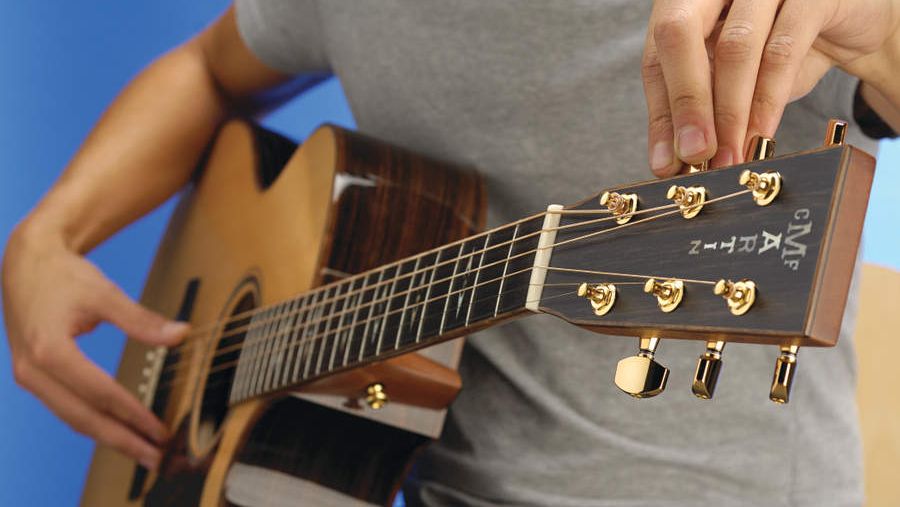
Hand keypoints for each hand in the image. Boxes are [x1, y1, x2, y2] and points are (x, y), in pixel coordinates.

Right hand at [2, 225, 188, 469]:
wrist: (25, 264)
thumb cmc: (63, 276)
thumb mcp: (104, 293)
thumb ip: (141, 319)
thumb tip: (181, 335)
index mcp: (49, 350)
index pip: (99, 392)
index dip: (132, 413)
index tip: (160, 428)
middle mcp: (33, 370)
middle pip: (83, 417)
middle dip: (122, 440)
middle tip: (157, 456)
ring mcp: (29, 377)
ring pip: (72, 418)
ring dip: (109, 437)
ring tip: (143, 451)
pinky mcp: (33, 377)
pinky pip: (66, 407)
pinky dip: (93, 422)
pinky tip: (119, 432)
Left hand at [643, 0, 899, 175]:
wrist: (854, 24)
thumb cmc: (780, 47)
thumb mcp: (730, 77)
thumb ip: (699, 108)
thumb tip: (672, 158)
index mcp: (685, 1)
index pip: (656, 56)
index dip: (660, 113)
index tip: (664, 162)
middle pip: (679, 35)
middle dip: (686, 103)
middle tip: (693, 155)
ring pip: (734, 47)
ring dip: (729, 112)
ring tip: (729, 156)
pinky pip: (783, 51)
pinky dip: (768, 100)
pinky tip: (761, 133)